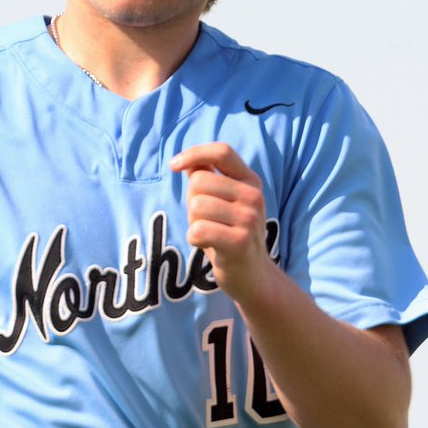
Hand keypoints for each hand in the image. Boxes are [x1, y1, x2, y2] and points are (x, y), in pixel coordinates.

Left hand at [170, 142, 273, 301]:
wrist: (252, 275)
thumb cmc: (229, 233)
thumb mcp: (223, 201)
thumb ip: (208, 178)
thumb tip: (186, 161)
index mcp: (250, 181)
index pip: (222, 152)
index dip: (194, 153)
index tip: (174, 166)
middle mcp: (254, 196)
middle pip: (199, 181)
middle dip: (191, 201)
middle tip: (206, 219)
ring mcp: (249, 219)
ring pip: (196, 206)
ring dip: (193, 221)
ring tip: (210, 232)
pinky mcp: (239, 242)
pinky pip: (197, 230)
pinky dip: (194, 239)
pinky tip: (207, 245)